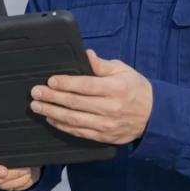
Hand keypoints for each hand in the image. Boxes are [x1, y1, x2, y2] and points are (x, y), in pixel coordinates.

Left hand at [30, 49, 152, 144]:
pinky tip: (51, 119)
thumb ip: (102, 65)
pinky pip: (79, 132)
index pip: (85, 85)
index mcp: (115, 89)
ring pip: (74, 120)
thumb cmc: (135, 88)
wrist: (153, 116)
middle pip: (75, 103)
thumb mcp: (123, 70)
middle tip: (35, 93)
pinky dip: (63, 126)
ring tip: (37, 107)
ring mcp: (106, 125)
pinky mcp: (103, 137)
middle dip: (52, 98)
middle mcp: (110, 108)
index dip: (65, 83)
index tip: (50, 81)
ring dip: (52, 113)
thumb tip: (86, 54)